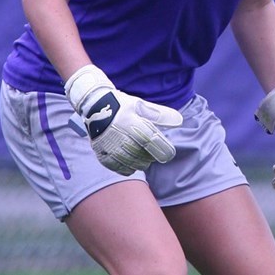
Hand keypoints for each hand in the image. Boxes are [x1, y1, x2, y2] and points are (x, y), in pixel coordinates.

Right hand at [65, 65, 182, 175]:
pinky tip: (131, 159)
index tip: (170, 153)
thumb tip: (179, 120)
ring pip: (135, 165)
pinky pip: (122, 169)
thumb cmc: (121, 105)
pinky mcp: (103, 156)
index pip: (153, 142)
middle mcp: (121, 138)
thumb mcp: (141, 105)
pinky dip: (130, 167)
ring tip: (141, 151)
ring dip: (142, 161)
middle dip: (152, 154)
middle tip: (151, 147)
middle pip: (146, 157)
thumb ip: (160, 114)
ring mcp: (111, 149)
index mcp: (132, 124)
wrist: (94, 107)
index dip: (164, 150)